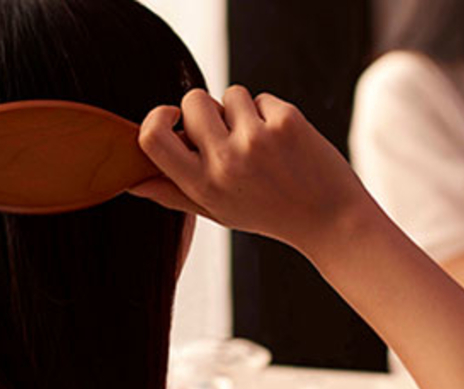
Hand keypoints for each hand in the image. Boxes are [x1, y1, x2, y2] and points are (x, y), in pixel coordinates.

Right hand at [130, 86, 376, 252]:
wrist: (331, 220)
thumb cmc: (270, 214)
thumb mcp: (217, 211)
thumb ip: (173, 193)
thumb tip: (131, 181)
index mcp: (202, 185)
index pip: (153, 137)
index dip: (157, 118)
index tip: (172, 119)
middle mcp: (225, 162)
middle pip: (192, 100)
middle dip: (207, 108)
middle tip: (228, 133)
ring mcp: (256, 140)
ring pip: (230, 94)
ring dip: (242, 110)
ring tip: (262, 143)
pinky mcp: (286, 122)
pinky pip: (262, 97)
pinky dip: (271, 113)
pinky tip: (285, 142)